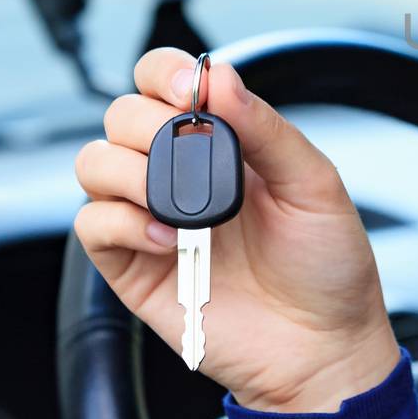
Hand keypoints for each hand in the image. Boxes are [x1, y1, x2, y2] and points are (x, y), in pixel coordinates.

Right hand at [73, 47, 401, 411]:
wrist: (323, 346)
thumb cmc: (325, 265)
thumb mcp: (314, 184)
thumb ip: (267, 129)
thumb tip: (220, 77)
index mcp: (223, 141)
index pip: (165, 82)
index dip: (164, 72)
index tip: (190, 90)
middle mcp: (179, 173)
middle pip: (121, 115)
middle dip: (148, 123)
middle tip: (187, 152)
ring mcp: (150, 217)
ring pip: (93, 163)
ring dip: (129, 169)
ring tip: (181, 204)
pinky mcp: (130, 267)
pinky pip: (91, 225)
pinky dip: (121, 221)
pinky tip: (168, 239)